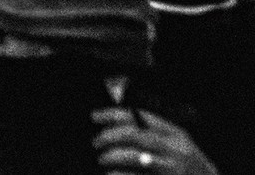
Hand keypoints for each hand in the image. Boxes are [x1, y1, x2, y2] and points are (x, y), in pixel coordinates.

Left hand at [91, 107, 218, 174]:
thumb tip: (120, 124)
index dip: (113, 115)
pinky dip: (119, 174)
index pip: (139, 117)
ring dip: (111, 156)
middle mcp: (174, 148)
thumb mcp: (178, 145)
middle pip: (133, 135)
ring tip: (103, 159)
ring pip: (133, 156)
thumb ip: (155, 133)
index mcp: (175, 134)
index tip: (95, 116)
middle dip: (108, 136)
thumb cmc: (189, 166)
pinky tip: (110, 174)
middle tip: (96, 142)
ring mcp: (172, 167)